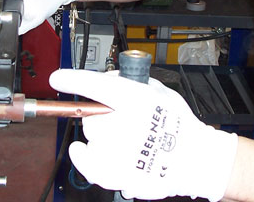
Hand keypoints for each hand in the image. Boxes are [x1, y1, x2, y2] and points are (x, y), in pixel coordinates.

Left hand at [49, 69, 237, 200]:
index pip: (97, 86)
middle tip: (120, 120)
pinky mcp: (117, 175)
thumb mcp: (159, 91)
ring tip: (124, 140)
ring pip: (91, 139)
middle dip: (100, 116)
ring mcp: (120, 153)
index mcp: (137, 100)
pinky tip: (84, 151)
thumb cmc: (179, 125)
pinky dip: (84, 157)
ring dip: (100, 137)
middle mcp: (126, 126)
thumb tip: (106, 80)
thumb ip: (131, 82)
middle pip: (92, 116)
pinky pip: (87, 163)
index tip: (58, 78)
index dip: (74, 80)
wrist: (196, 161)